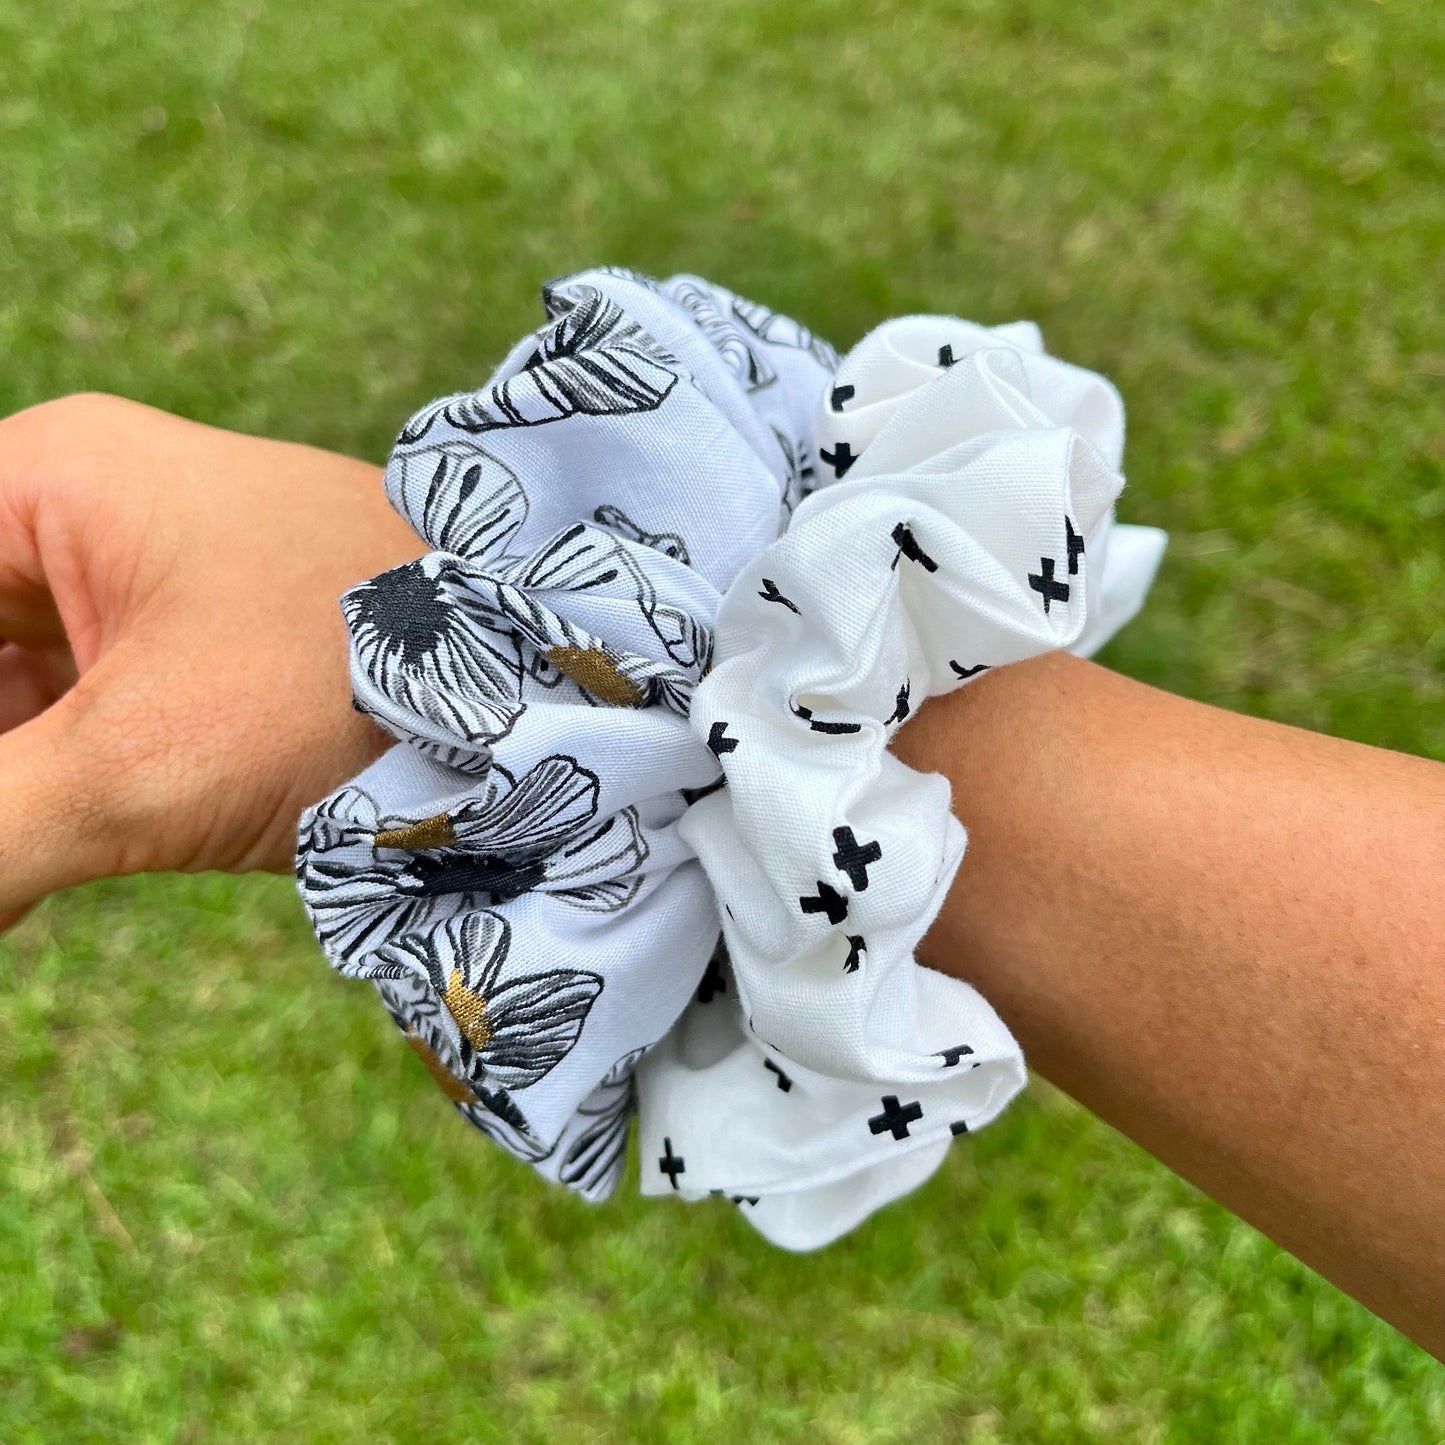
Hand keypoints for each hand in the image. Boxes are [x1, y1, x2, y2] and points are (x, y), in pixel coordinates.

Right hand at [0, 394, 421, 929]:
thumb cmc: (356, 679)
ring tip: (34, 851)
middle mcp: (83, 522)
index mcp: (46, 482)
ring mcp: (143, 597)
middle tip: (19, 839)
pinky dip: (36, 801)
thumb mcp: (139, 764)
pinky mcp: (196, 669)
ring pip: (9, 691)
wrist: (549, 692)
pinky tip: (29, 867)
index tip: (3, 807)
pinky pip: (67, 728)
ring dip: (11, 784)